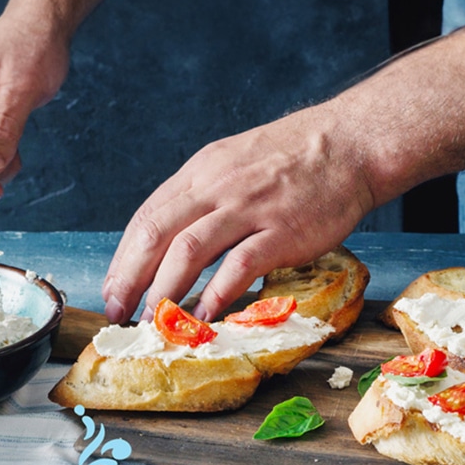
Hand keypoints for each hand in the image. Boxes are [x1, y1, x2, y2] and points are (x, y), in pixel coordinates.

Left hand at [101, 103, 377, 323]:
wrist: (350, 144)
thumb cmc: (295, 158)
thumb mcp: (235, 162)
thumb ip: (205, 196)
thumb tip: (174, 237)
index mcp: (201, 172)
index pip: (147, 216)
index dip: (124, 257)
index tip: (113, 288)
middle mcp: (217, 186)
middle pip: (156, 234)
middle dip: (130, 278)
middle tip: (118, 311)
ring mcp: (249, 207)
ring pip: (188, 250)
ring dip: (164, 290)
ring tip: (153, 320)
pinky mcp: (281, 231)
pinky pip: (238, 266)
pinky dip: (217, 293)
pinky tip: (205, 315)